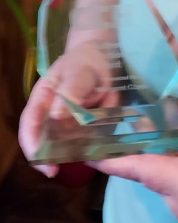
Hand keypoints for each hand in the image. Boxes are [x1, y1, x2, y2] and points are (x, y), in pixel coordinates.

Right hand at [19, 43, 114, 177]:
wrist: (102, 56)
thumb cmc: (85, 61)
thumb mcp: (79, 71)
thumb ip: (70, 90)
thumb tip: (56, 115)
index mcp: (42, 99)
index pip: (29, 126)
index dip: (33, 146)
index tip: (45, 164)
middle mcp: (51, 114)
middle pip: (45, 141)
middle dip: (54, 156)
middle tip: (66, 166)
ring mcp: (67, 121)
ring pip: (66, 144)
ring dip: (76, 151)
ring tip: (90, 153)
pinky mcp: (84, 125)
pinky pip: (86, 139)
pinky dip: (93, 144)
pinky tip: (101, 145)